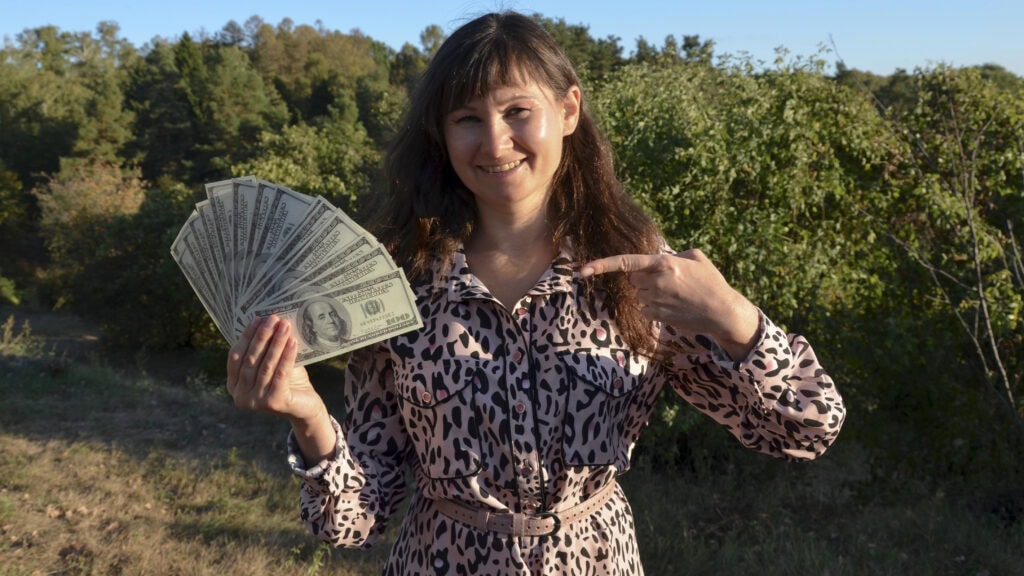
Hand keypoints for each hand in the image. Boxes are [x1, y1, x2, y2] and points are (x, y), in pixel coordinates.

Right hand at [226, 315, 324, 424]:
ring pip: (266, 365)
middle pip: (250, 360)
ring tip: (285, 326)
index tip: (257, 319)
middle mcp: (240, 396)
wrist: (305, 406)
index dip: (246, 337)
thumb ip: (263, 349)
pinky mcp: (273, 403)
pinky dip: (287, 356)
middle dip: (263, 336)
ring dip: (276, 343)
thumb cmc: (286, 381)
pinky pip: (281, 374)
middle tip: (273, 318)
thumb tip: (266, 319)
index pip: (235, 357)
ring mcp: (255, 401)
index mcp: (233, 385)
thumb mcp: (270, 363)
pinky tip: (293, 342)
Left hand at [580, 249, 759, 358]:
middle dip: (643, 278)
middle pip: (632, 279)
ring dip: (649, 293)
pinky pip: (644, 309)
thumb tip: (657, 258)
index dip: (601, 265)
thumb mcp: (696, 257)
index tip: (582, 269)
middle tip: (667, 281)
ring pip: (638, 295)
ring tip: (675, 294)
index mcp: (663, 264)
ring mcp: (655, 301)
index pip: (625, 262)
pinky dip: (653, 307)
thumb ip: (672, 254)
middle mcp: (656, 282)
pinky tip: (673, 306)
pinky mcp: (657, 316)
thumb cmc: (711, 282)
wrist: (722, 311)